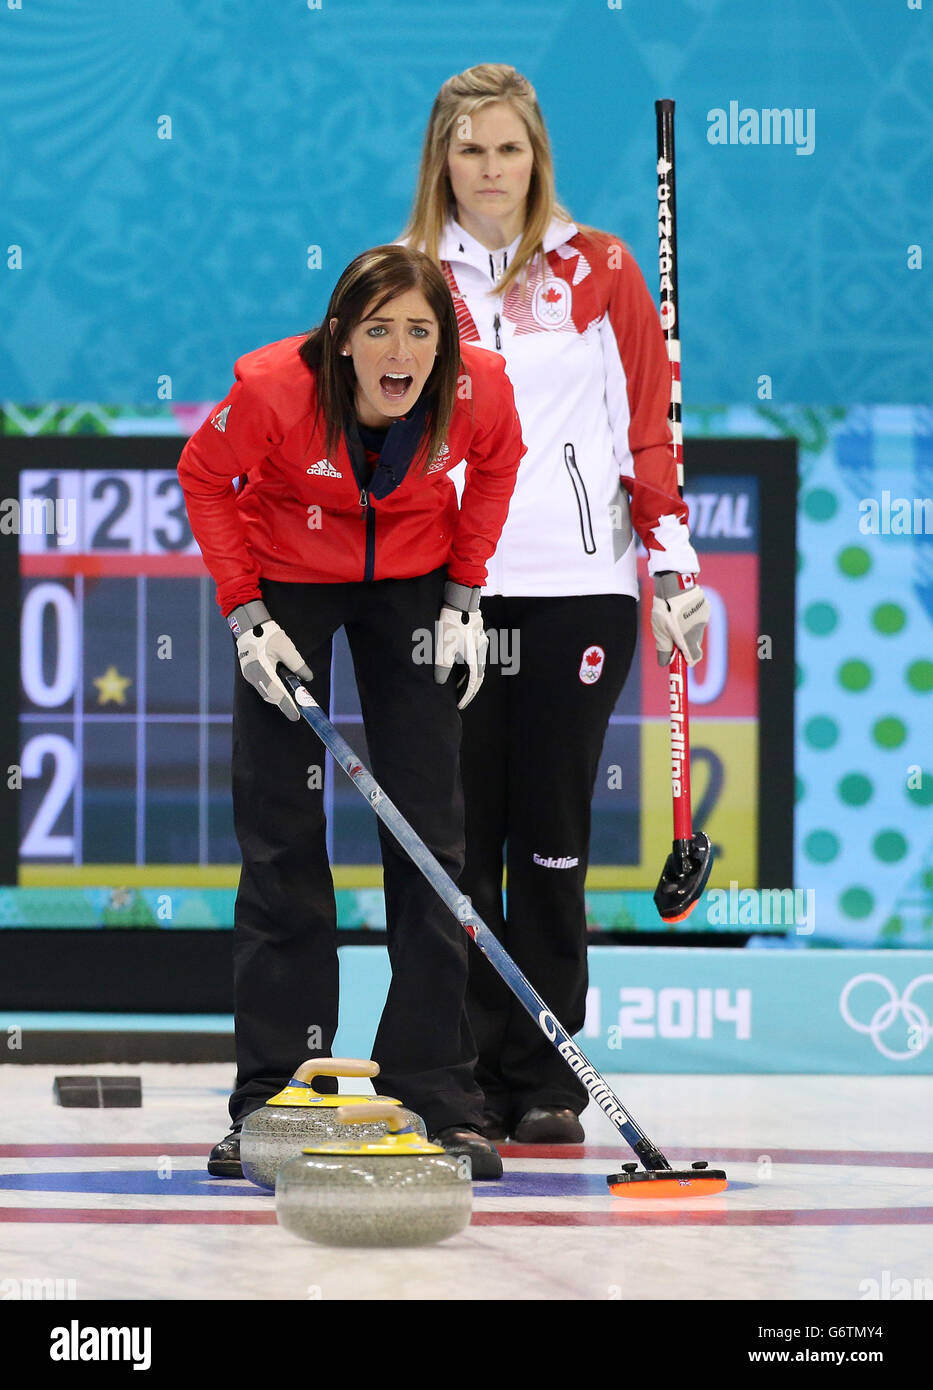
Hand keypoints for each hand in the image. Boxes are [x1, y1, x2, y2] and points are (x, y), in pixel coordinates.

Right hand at [227, 600, 312, 720]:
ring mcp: (249, 675)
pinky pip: (262, 687)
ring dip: (278, 697)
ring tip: (290, 701)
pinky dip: (272, 690)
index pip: (277, 692)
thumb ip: (297, 664)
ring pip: (265, 692)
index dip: (287, 705)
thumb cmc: (267, 634)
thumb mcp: (286, 647)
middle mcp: (254, 675)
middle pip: (271, 696)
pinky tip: (280, 689)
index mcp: (263, 669)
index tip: (296, 716)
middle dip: (284, 703)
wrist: (248, 625)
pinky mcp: (248, 673)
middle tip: (296, 710)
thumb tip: (308, 678)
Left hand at [434, 581, 487, 709]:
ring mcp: (480, 638)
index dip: (467, 696)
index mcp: (475, 656)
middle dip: (470, 686)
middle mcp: (481, 649)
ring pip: (477, 661)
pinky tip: (458, 657)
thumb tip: (440, 682)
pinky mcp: (476, 629)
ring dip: (469, 672)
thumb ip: (442, 667)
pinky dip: (468, 659)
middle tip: (461, 696)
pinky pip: (474, 649)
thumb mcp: (444, 647)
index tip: (461, 706)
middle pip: (478, 673)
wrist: (460, 597)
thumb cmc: (451, 624)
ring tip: (458, 680)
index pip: (474, 682)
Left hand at [651, 573, 708, 666]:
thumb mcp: (659, 629)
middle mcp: (698, 631)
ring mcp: (703, 619)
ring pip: (696, 630)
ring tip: (674, 618)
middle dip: (685, 644)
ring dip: (688, 630)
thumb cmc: (665, 607)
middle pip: (694, 644)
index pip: (694, 658)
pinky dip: (691, 618)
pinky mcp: (706, 608)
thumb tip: (664, 664)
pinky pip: (699, 618)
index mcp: (687, 639)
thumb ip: (663, 647)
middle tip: (673, 637)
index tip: (683, 662)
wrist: (675, 582)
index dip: (689, 661)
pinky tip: (682, 610)